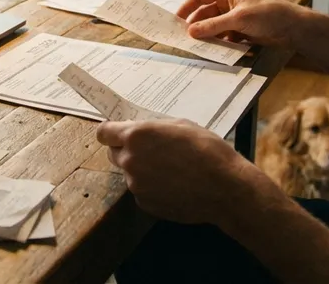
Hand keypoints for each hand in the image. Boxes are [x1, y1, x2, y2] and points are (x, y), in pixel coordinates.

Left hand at [96, 118, 255, 225]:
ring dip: (142, 170)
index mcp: (136, 136)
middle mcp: (130, 160)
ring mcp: (136, 184)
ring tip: (170, 170)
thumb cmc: (207, 150)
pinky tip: (174, 185)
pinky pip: (141, 191)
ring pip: (130, 173)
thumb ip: (152, 128)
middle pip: (114, 154)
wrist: (225, 188)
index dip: (110, 132)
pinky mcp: (145, 203)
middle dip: (127, 150)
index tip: (116, 133)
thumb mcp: (179, 125)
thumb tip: (138, 131)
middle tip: (151, 151)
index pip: (103, 133)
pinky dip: (152, 188)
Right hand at [176, 0, 306, 47]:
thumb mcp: (238, 19)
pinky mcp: (241, 30)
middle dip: (197, 26)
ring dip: (208, 36)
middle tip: (185, 39)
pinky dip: (219, 42)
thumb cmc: (269, 15)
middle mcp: (229, 3)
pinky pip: (224, 36)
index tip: (176, 21)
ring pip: (214, 27)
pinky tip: (215, 50)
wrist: (294, 29)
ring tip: (199, 47)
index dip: (187, 8)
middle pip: (205, 14)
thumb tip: (190, 32)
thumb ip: (213, 26)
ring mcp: (235, 17)